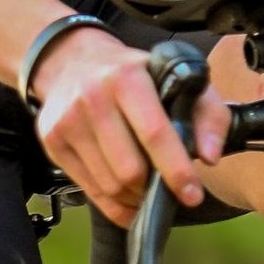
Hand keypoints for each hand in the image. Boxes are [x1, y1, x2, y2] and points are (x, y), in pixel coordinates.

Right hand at [29, 27, 230, 225]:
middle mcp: (92, 98)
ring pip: (109, 185)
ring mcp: (67, 121)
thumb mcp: (176, 77)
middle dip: (154, 188)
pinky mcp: (52, 141)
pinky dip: (114, 204)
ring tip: (147, 187)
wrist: (72, 60)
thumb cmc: (132, 74)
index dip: (176, 169)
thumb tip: (210, 156)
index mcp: (127, 79)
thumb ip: (207, 114)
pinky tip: (129, 198)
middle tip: (167, 187)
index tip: (192, 195)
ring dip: (135, 197)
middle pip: (129, 169)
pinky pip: (90, 190)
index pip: (154, 133)